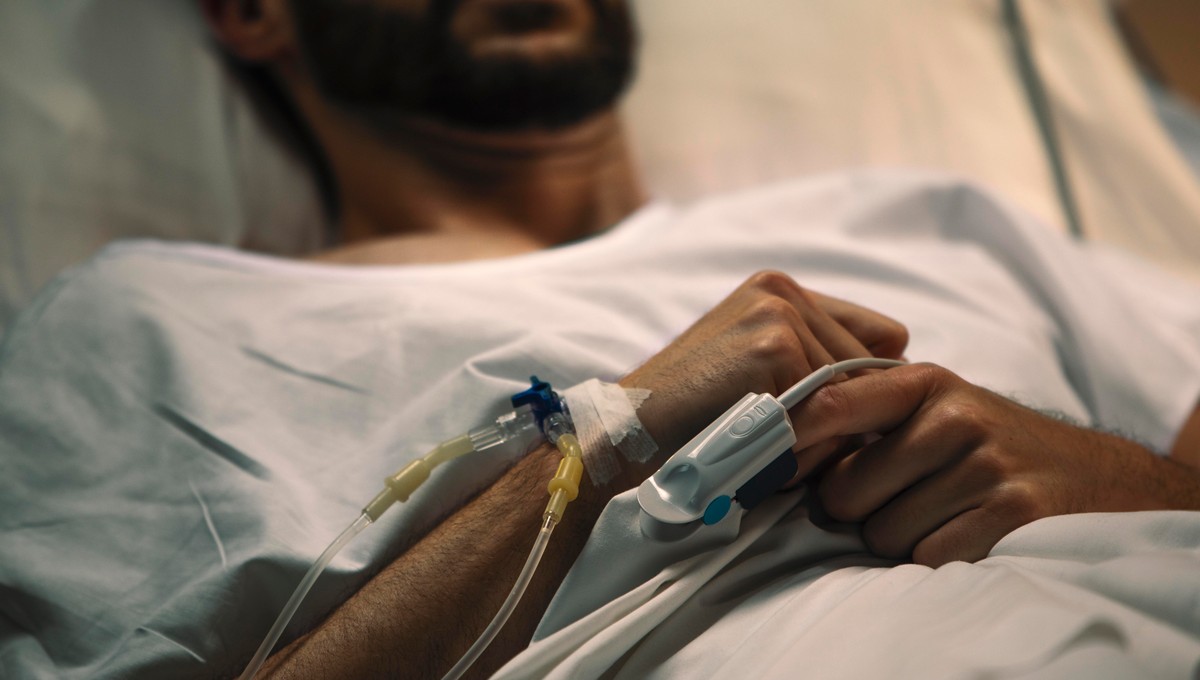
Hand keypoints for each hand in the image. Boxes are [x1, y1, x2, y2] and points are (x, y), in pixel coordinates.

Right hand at [619, 271, 907, 486]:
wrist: (627, 436)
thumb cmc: (693, 420)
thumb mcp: (756, 375)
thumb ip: (816, 364)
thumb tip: (903, 389)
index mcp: (778, 289)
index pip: (879, 337)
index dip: (860, 387)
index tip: (824, 418)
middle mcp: (782, 288)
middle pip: (873, 363)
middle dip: (845, 410)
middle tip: (782, 436)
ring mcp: (779, 311)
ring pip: (855, 388)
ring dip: (827, 428)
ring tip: (768, 440)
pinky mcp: (774, 344)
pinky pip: (832, 405)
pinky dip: (807, 439)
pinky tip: (762, 443)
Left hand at [791, 363, 1199, 565]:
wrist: (1103, 480)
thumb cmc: (997, 448)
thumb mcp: (940, 409)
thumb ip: (871, 418)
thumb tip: (782, 451)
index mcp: (926, 384)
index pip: (831, 405)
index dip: (789, 440)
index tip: (767, 464)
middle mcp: (954, 417)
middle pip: (846, 491)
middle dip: (857, 511)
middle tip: (895, 503)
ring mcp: (985, 464)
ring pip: (882, 533)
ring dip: (899, 540)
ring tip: (941, 517)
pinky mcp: (1012, 513)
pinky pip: (927, 558)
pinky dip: (936, 560)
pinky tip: (965, 537)